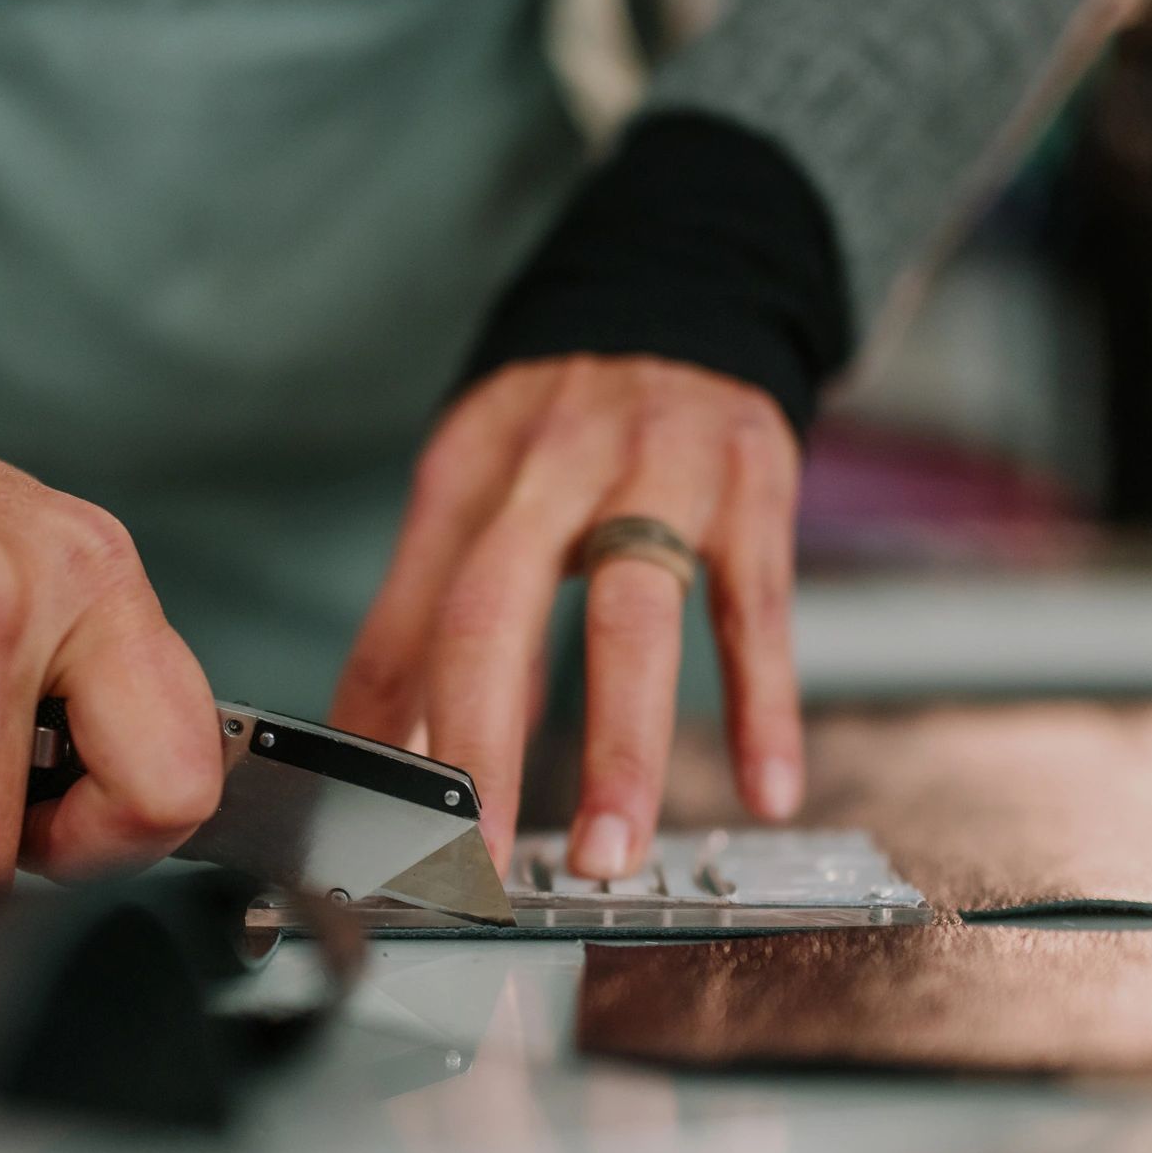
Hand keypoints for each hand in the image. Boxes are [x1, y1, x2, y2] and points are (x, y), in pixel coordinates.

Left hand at [331, 355, 802, 878]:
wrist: (678, 290)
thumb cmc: (559, 425)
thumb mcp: (472, 489)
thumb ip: (428, 618)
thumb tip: (385, 754)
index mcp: (467, 476)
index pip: (411, 617)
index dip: (390, 728)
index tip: (384, 831)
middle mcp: (552, 468)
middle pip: (497, 612)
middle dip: (482, 747)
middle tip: (477, 863)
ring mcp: (659, 475)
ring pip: (635, 621)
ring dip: (621, 751)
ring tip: (607, 853)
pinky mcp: (751, 489)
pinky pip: (756, 611)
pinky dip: (762, 706)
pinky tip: (767, 789)